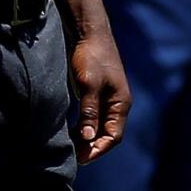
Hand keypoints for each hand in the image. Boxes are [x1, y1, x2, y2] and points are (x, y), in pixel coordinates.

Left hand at [69, 30, 131, 163]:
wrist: (88, 32)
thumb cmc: (91, 57)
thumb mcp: (88, 84)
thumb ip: (89, 111)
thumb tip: (88, 138)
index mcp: (121, 104)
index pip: (113, 136)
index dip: (98, 149)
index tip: (81, 158)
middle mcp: (116, 104)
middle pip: (106, 134)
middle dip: (92, 147)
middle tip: (72, 156)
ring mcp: (107, 99)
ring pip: (98, 127)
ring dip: (87, 138)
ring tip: (70, 147)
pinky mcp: (96, 94)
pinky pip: (92, 117)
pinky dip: (83, 127)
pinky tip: (70, 131)